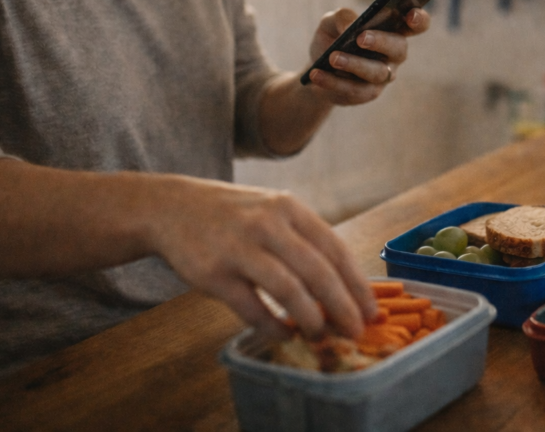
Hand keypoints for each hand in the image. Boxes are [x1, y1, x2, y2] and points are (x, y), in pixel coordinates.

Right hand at [149, 177, 376, 339]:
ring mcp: (239, 248)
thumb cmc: (234, 215)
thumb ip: (305, 242)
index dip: (357, 284)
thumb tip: (345, 287)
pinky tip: (286, 334)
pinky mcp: (213, 274)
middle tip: (356, 331)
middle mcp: (267, 224)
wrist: (172, 208)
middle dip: (342, 307)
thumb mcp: (273, 211)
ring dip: (310, 320)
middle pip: (318, 272)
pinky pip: (252, 308)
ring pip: (288, 291)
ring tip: (322, 336)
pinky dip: (273, 327)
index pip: (335, 249)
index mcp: (290, 208)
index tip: (372, 310)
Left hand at [304, 7, 430, 104]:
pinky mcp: (367, 94)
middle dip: (382, 42)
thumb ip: (342, 17)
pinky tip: (316, 74)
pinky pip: (354, 89)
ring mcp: (383, 76)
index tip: (411, 15)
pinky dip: (333, 81)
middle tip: (361, 38)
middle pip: (399, 48)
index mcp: (392, 29)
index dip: (419, 19)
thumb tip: (350, 27)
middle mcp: (394, 54)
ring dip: (354, 64)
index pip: (417, 24)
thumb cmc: (333, 39)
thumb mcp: (331, 22)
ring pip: (377, 72)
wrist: (316, 68)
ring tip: (333, 58)